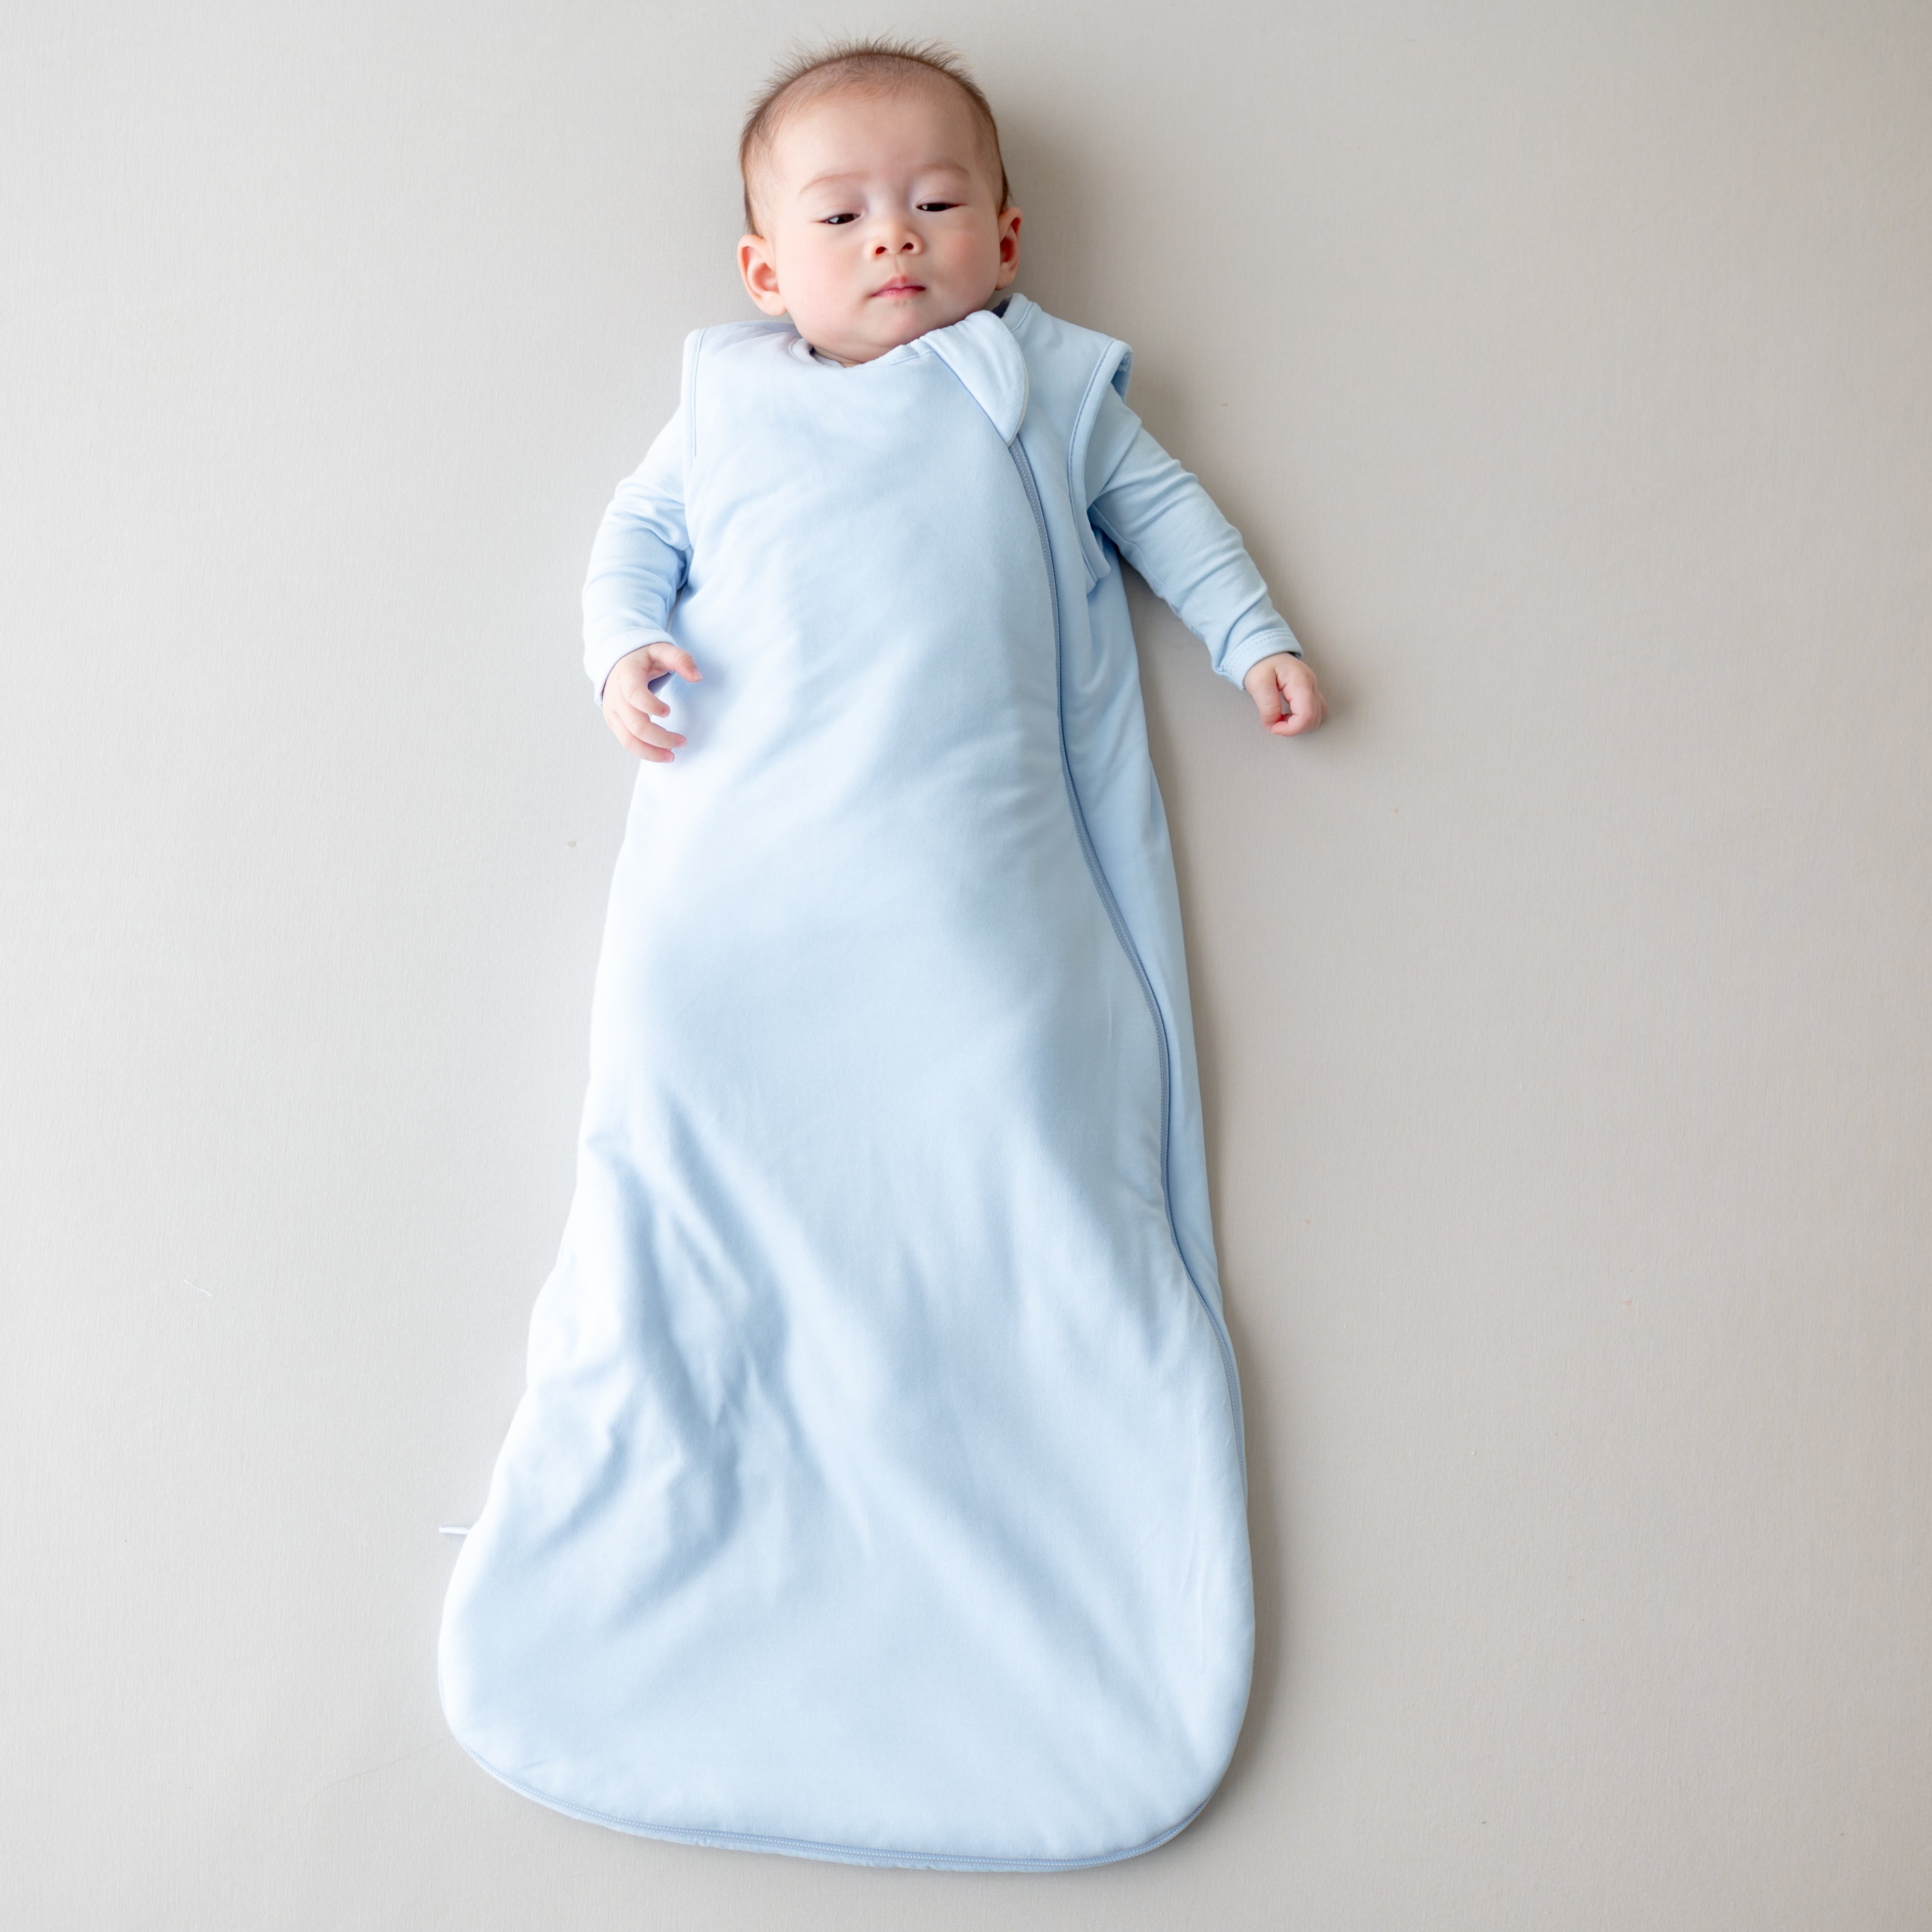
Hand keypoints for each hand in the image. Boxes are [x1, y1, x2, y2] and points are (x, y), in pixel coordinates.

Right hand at [602, 643, 701, 760]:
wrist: (617, 662)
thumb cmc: (644, 658)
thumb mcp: (662, 650)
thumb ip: (681, 660)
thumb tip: (697, 677)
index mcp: (627, 676)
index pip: (634, 694)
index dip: (650, 705)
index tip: (668, 712)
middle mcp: (615, 696)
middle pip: (635, 724)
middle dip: (659, 737)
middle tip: (682, 741)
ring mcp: (612, 712)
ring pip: (628, 740)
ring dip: (651, 752)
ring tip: (671, 756)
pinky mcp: (614, 723)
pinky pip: (627, 743)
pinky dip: (644, 752)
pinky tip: (661, 753)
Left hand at [1243, 651, 1325, 736]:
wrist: (1263, 651)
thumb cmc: (1260, 662)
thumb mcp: (1258, 683)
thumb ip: (1267, 706)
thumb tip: (1273, 723)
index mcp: (1301, 682)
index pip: (1306, 716)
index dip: (1290, 729)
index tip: (1274, 727)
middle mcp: (1311, 685)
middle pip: (1313, 720)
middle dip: (1293, 728)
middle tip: (1274, 723)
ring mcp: (1312, 688)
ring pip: (1316, 718)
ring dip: (1298, 725)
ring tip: (1280, 719)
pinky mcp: (1309, 691)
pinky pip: (1314, 711)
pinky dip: (1301, 719)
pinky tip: (1288, 716)